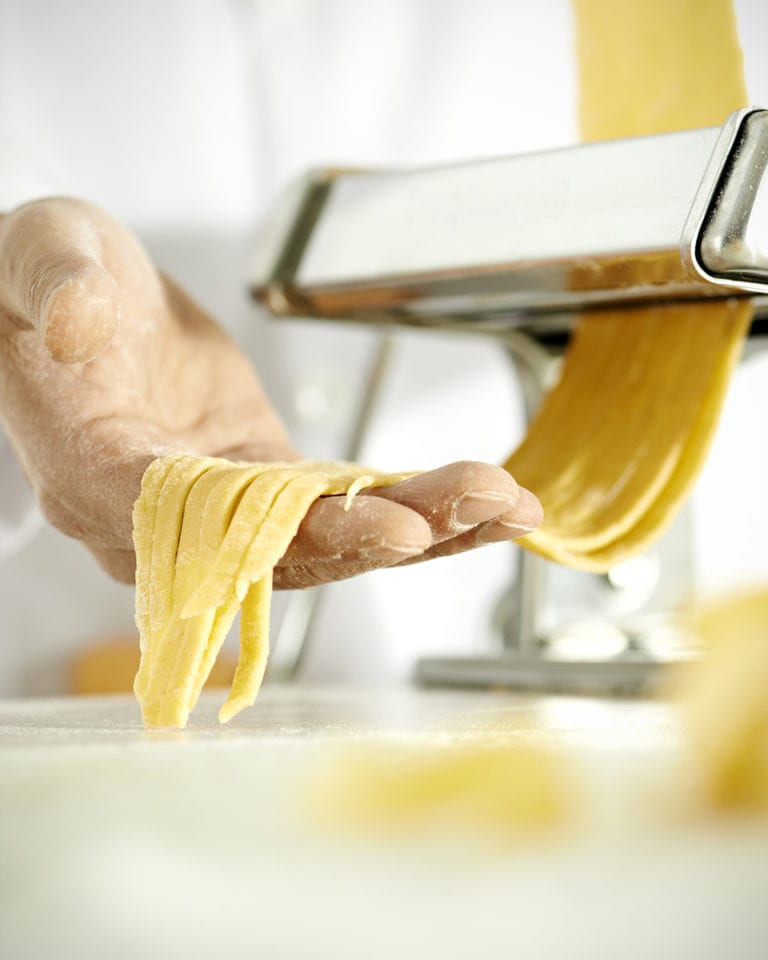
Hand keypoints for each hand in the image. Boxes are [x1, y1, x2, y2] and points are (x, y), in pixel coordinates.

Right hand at [0, 198, 541, 585]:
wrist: (83, 307)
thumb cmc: (49, 282)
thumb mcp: (38, 253)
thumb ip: (54, 281)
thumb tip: (78, 318)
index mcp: (95, 470)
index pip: (196, 521)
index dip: (295, 530)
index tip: (388, 526)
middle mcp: (161, 517)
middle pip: (284, 546)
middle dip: (388, 530)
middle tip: (480, 504)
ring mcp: (222, 508)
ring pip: (328, 539)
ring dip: (423, 528)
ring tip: (508, 506)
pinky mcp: (265, 486)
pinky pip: (342, 510)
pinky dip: (411, 509)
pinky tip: (480, 504)